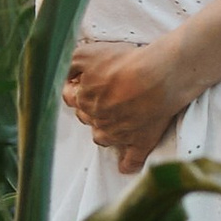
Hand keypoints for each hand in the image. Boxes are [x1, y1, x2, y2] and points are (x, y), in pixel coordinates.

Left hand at [63, 33, 190, 174]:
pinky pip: (131, 159)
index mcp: (84, 98)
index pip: (70, 97)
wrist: (159, 76)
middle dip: (91, 108)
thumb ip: (70, 64)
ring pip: (102, 138)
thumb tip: (61, 75)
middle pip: (86, 117)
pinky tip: (125, 167)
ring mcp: (118, 134)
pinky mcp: (140, 142)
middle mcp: (97, 119)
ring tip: (113, 122)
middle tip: (105, 95)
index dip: (76, 88)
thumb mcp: (88, 53)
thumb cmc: (125, 62)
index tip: (85, 81)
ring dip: (104, 132)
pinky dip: (127, 164)